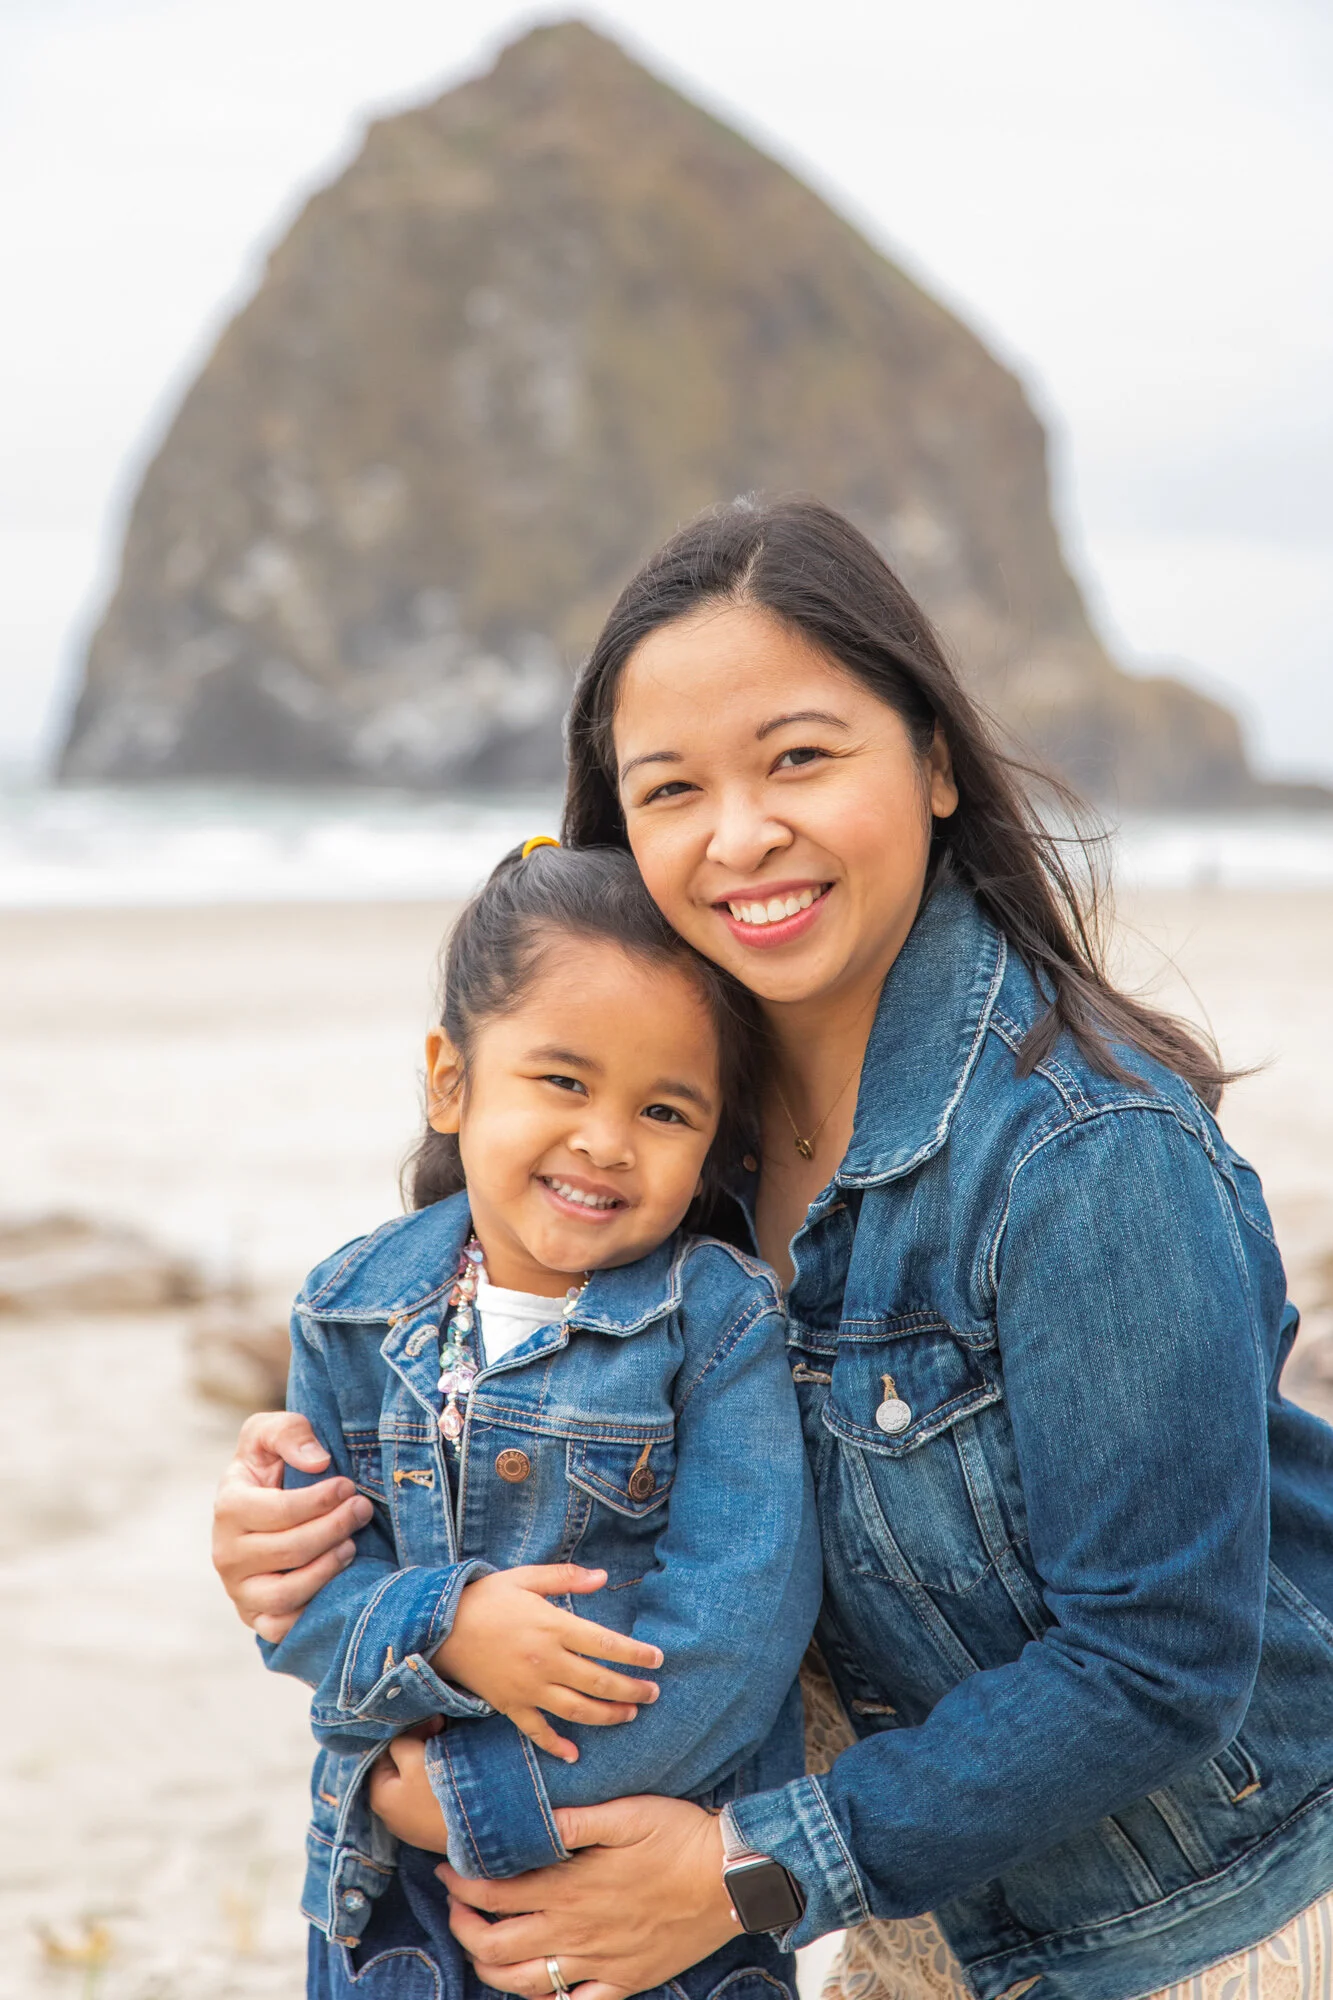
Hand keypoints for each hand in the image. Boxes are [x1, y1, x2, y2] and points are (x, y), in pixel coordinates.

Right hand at [212, 1411, 372, 1640]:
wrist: (262, 1504)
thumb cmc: (270, 1465)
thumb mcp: (270, 1432)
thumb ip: (289, 1432)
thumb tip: (318, 1462)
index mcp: (228, 1507)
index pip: (279, 1512)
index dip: (321, 1500)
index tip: (348, 1486)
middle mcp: (226, 1553)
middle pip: (290, 1551)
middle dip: (335, 1528)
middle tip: (362, 1509)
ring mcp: (239, 1590)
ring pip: (287, 1593)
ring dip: (329, 1568)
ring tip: (352, 1544)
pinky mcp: (255, 1617)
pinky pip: (283, 1627)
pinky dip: (313, 1609)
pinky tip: (337, 1580)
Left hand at [369, 1723, 449, 1851]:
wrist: (470, 1833)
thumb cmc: (435, 1795)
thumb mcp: (414, 1758)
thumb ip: (404, 1740)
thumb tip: (414, 1729)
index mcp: (377, 1795)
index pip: (386, 1752)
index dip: (408, 1734)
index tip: (432, 1726)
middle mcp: (387, 1815)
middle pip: (399, 1769)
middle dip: (417, 1750)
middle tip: (441, 1737)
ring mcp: (408, 1826)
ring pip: (413, 1784)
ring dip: (427, 1768)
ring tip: (447, 1757)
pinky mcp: (426, 1831)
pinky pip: (424, 1800)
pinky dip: (434, 1787)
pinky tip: (449, 1780)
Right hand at [433, 1567, 663, 1762]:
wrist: (438, 1628)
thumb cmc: (484, 1598)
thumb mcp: (525, 1578)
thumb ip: (565, 1577)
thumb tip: (602, 1577)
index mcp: (552, 1626)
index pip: (606, 1643)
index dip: (635, 1654)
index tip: (658, 1660)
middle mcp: (545, 1661)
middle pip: (598, 1681)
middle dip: (631, 1689)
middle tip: (654, 1693)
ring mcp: (528, 1687)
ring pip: (577, 1710)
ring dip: (608, 1716)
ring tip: (630, 1715)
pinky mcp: (510, 1705)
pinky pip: (537, 1731)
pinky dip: (556, 1746)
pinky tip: (574, 1754)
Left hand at [441, 1795, 736, 1999]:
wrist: (732, 1879)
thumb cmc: (681, 1836)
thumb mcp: (626, 1813)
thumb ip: (573, 1820)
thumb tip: (528, 1818)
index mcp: (572, 1888)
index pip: (495, 1895)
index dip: (462, 1885)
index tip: (448, 1868)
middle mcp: (578, 1932)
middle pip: (497, 1948)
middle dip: (464, 1929)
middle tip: (455, 1906)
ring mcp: (600, 1963)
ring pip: (525, 1985)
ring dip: (491, 1968)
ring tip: (482, 1945)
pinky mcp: (625, 1981)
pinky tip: (538, 1987)